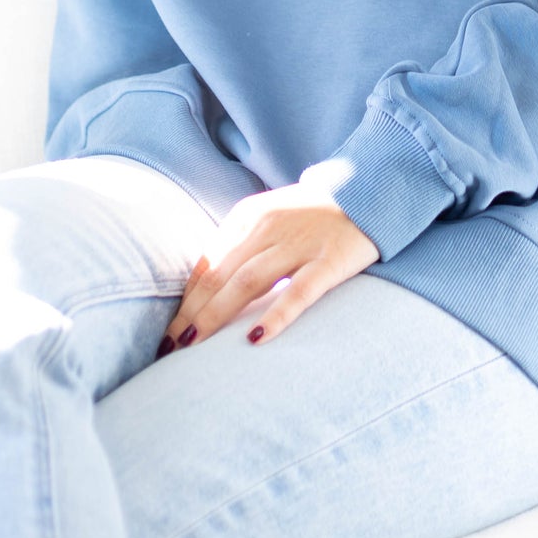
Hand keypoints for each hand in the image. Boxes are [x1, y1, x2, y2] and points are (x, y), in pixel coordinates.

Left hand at [158, 180, 379, 352]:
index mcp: (248, 216)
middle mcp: (268, 227)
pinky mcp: (329, 262)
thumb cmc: (312, 213)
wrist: (368, 190)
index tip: (169, 327)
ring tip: (194, 345)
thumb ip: (241, 244)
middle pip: (219, 276)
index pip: (207, 263)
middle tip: (169, 346)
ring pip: (247, 283)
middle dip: (191, 312)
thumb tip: (206, 286)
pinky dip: (275, 316)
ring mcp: (299, 244)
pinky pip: (298, 293)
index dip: (185, 297)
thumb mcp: (269, 218)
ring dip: (216, 315)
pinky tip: (256, 339)